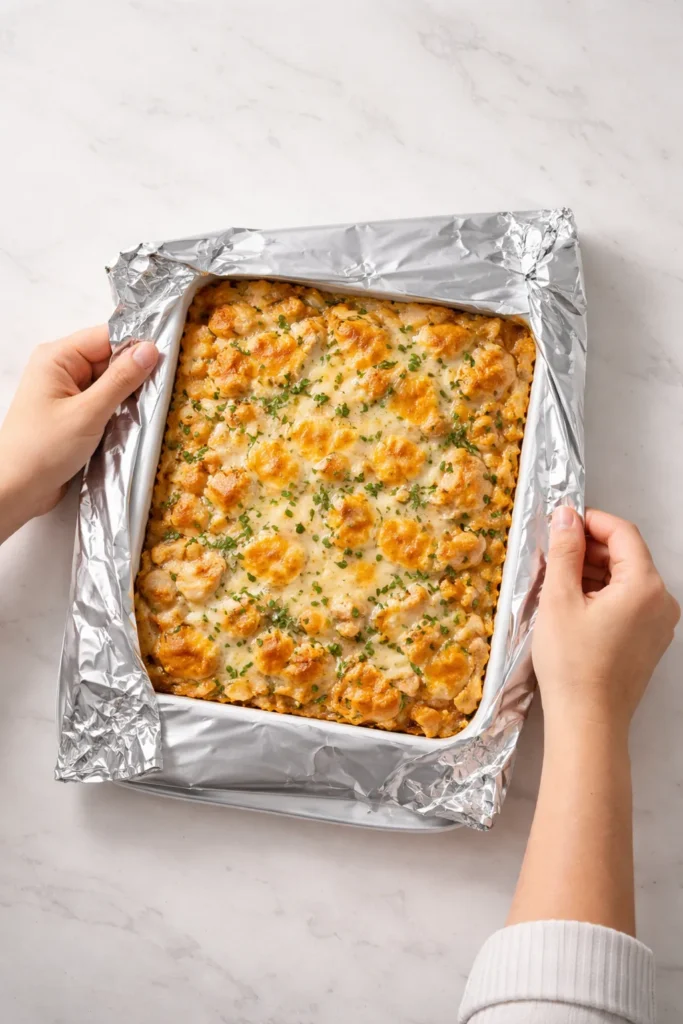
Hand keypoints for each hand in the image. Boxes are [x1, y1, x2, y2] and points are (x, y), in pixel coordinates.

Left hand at [0, 326, 157, 541]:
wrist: (16, 490)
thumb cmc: (43, 449)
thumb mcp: (88, 413)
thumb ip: (120, 380)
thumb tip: (150, 350)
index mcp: (57, 358)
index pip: (106, 337)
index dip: (136, 345)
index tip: (168, 357)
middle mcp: (62, 370)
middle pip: (110, 359)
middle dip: (136, 373)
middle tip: (168, 384)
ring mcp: (67, 393)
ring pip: (110, 383)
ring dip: (129, 395)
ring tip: (156, 404)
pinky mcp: (74, 414)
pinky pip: (104, 403)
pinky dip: (120, 410)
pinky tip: (137, 420)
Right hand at [532, 506, 679, 740]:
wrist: (587, 722)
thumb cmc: (573, 665)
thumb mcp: (559, 599)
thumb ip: (564, 551)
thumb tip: (566, 516)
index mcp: (645, 585)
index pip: (622, 533)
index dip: (590, 521)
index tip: (561, 523)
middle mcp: (661, 601)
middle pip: (627, 555)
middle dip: (589, 548)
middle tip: (552, 553)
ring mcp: (659, 624)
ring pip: (626, 580)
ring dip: (593, 573)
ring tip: (557, 583)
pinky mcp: (649, 641)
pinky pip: (628, 603)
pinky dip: (602, 595)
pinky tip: (573, 606)